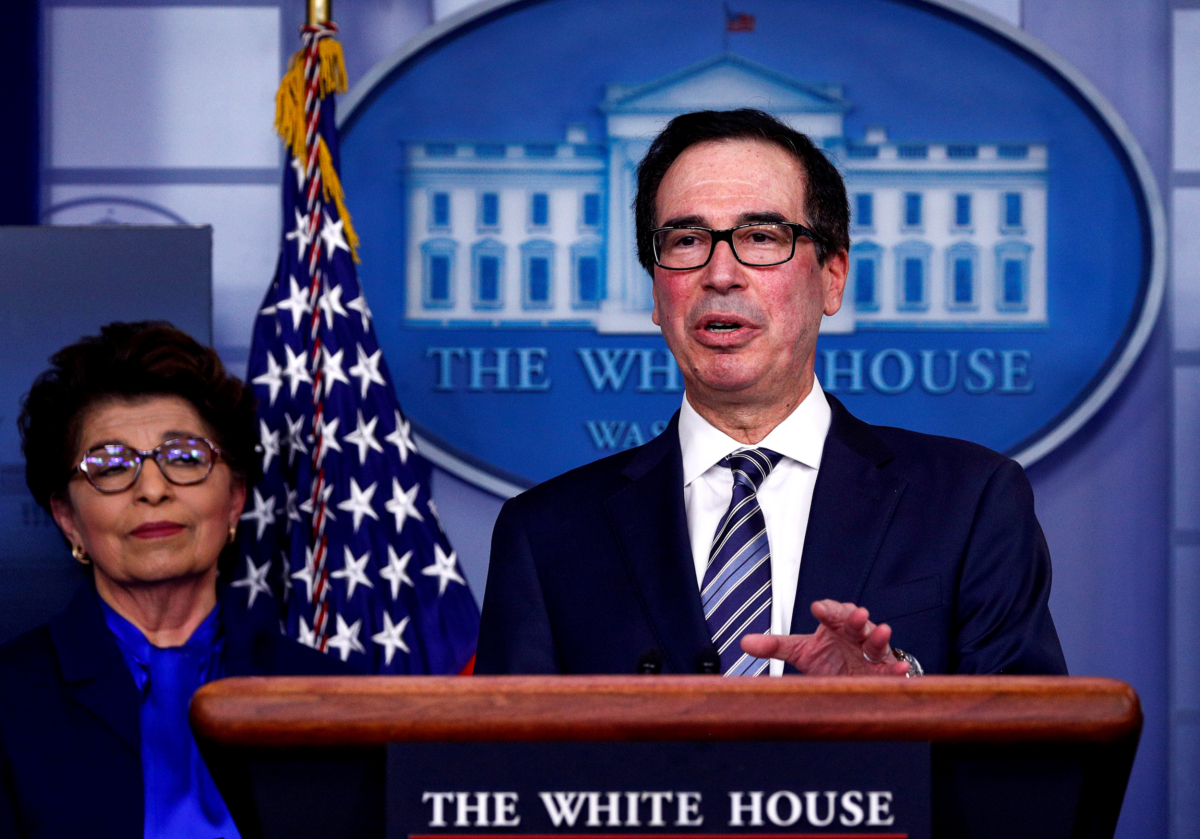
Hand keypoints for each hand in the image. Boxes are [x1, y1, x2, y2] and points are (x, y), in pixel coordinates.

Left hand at [739, 599, 910, 675]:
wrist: (853, 679)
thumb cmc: (828, 658)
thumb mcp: (800, 651)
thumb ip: (775, 646)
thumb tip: (744, 642)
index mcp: (834, 626)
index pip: (831, 612)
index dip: (827, 609)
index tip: (819, 608)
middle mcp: (854, 635)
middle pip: (855, 623)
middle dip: (854, 617)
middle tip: (854, 612)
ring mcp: (871, 653)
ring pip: (876, 642)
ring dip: (879, 636)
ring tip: (882, 630)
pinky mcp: (885, 671)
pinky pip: (893, 669)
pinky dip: (898, 668)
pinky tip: (901, 668)